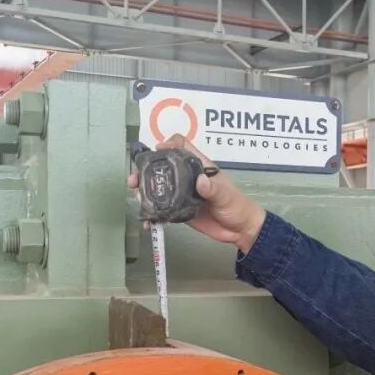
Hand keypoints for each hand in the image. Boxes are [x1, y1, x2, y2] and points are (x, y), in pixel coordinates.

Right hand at [127, 135, 266, 253]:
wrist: (240, 230)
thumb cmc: (237, 206)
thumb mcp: (226, 195)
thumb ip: (214, 189)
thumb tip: (200, 182)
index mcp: (199, 167)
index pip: (182, 146)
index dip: (169, 144)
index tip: (157, 149)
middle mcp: (187, 178)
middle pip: (162, 167)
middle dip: (145, 171)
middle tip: (134, 180)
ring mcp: (182, 194)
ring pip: (159, 188)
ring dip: (145, 192)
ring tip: (136, 198)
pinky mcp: (179, 211)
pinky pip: (162, 210)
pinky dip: (153, 214)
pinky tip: (147, 221)